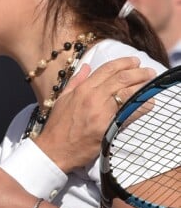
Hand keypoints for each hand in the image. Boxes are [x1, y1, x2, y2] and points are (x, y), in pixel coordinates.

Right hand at [35, 57, 155, 172]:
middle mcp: (93, 97)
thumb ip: (76, 80)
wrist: (56, 147)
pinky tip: (148, 102)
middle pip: (120, 79)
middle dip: (137, 72)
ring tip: (151, 82)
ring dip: (142, 86)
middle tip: (148, 70)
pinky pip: (129, 113)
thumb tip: (87, 66)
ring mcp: (102, 112)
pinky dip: (141, 106)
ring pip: (127, 94)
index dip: (122, 63)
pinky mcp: (109, 127)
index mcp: (83, 88)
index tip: (134, 61)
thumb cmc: (58, 123)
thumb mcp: (63, 97)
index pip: (106, 70)